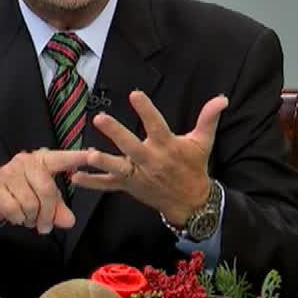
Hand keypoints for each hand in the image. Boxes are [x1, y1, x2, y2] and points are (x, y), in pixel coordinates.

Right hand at [0, 148, 89, 234]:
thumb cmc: (19, 193)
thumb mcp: (42, 200)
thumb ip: (58, 209)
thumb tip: (69, 221)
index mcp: (42, 161)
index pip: (63, 158)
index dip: (79, 157)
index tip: (95, 154)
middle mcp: (26, 161)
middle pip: (47, 191)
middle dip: (48, 214)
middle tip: (44, 227)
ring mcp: (9, 172)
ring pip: (30, 204)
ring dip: (30, 218)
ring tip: (27, 218)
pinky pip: (14, 209)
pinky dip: (17, 219)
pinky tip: (16, 217)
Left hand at [71, 91, 228, 225]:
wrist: (191, 202)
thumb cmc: (194, 167)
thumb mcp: (203, 142)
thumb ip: (208, 118)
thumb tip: (222, 98)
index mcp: (167, 146)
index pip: (156, 124)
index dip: (146, 109)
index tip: (135, 95)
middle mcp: (151, 160)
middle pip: (131, 145)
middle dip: (116, 133)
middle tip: (100, 119)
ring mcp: (138, 175)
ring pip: (118, 168)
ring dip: (102, 161)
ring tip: (87, 155)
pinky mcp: (129, 186)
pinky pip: (108, 185)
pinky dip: (92, 182)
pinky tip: (75, 177)